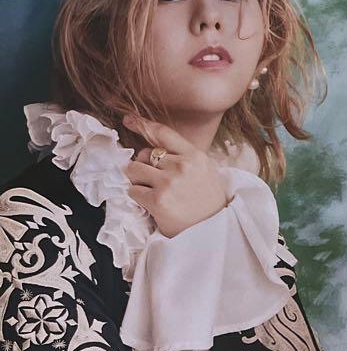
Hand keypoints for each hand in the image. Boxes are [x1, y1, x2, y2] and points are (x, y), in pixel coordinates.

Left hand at [123, 116, 228, 237]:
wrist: (214, 230)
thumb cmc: (208, 201)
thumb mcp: (204, 171)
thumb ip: (182, 156)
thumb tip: (149, 149)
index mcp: (195, 156)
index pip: (163, 133)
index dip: (142, 124)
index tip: (128, 120)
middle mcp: (182, 166)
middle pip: (144, 154)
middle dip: (144, 166)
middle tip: (156, 181)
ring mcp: (169, 183)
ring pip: (133, 170)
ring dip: (138, 180)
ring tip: (152, 191)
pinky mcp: (157, 200)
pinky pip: (132, 190)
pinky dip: (138, 196)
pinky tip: (152, 203)